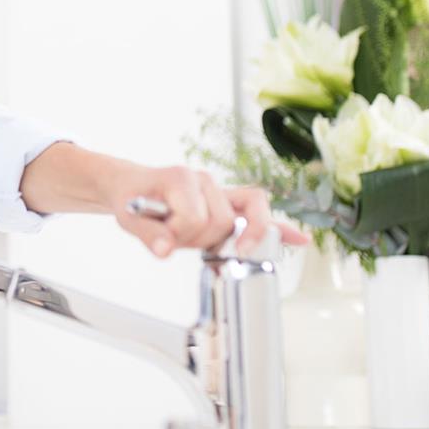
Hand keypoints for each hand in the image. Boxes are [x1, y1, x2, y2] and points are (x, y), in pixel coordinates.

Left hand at [105, 163, 308, 257]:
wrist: (132, 186)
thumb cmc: (133, 198)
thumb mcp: (130, 217)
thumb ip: (148, 234)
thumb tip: (165, 250)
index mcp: (182, 177)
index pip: (196, 216)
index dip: (179, 234)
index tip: (162, 237)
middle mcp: (205, 180)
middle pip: (222, 221)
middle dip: (198, 239)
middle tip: (175, 237)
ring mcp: (220, 191)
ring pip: (241, 220)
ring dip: (218, 239)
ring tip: (196, 240)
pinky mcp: (229, 202)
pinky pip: (259, 212)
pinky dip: (277, 228)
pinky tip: (298, 240)